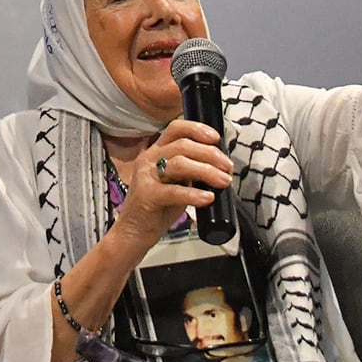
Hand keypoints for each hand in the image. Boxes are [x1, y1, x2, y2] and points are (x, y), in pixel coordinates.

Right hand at [112, 119, 230, 248]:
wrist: (134, 233)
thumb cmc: (157, 208)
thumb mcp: (176, 182)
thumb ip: (191, 171)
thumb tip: (219, 165)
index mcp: (156, 152)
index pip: (176, 128)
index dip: (197, 129)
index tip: (216, 138)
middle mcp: (149, 159)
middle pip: (183, 145)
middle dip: (210, 154)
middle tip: (227, 167)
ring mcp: (146, 176)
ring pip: (180, 164)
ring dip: (207, 171)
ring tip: (223, 181)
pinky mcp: (147, 196)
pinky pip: (174, 191)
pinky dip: (194, 194)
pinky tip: (207, 198)